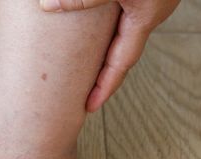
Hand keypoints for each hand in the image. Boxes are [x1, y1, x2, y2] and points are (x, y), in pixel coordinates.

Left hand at [40, 0, 178, 110]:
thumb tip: (47, 6)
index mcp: (145, 17)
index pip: (121, 62)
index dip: (104, 86)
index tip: (89, 107)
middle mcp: (152, 10)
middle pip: (123, 48)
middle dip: (105, 70)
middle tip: (86, 90)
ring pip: (125, 28)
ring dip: (107, 44)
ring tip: (89, 60)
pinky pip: (125, 8)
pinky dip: (110, 21)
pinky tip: (99, 20)